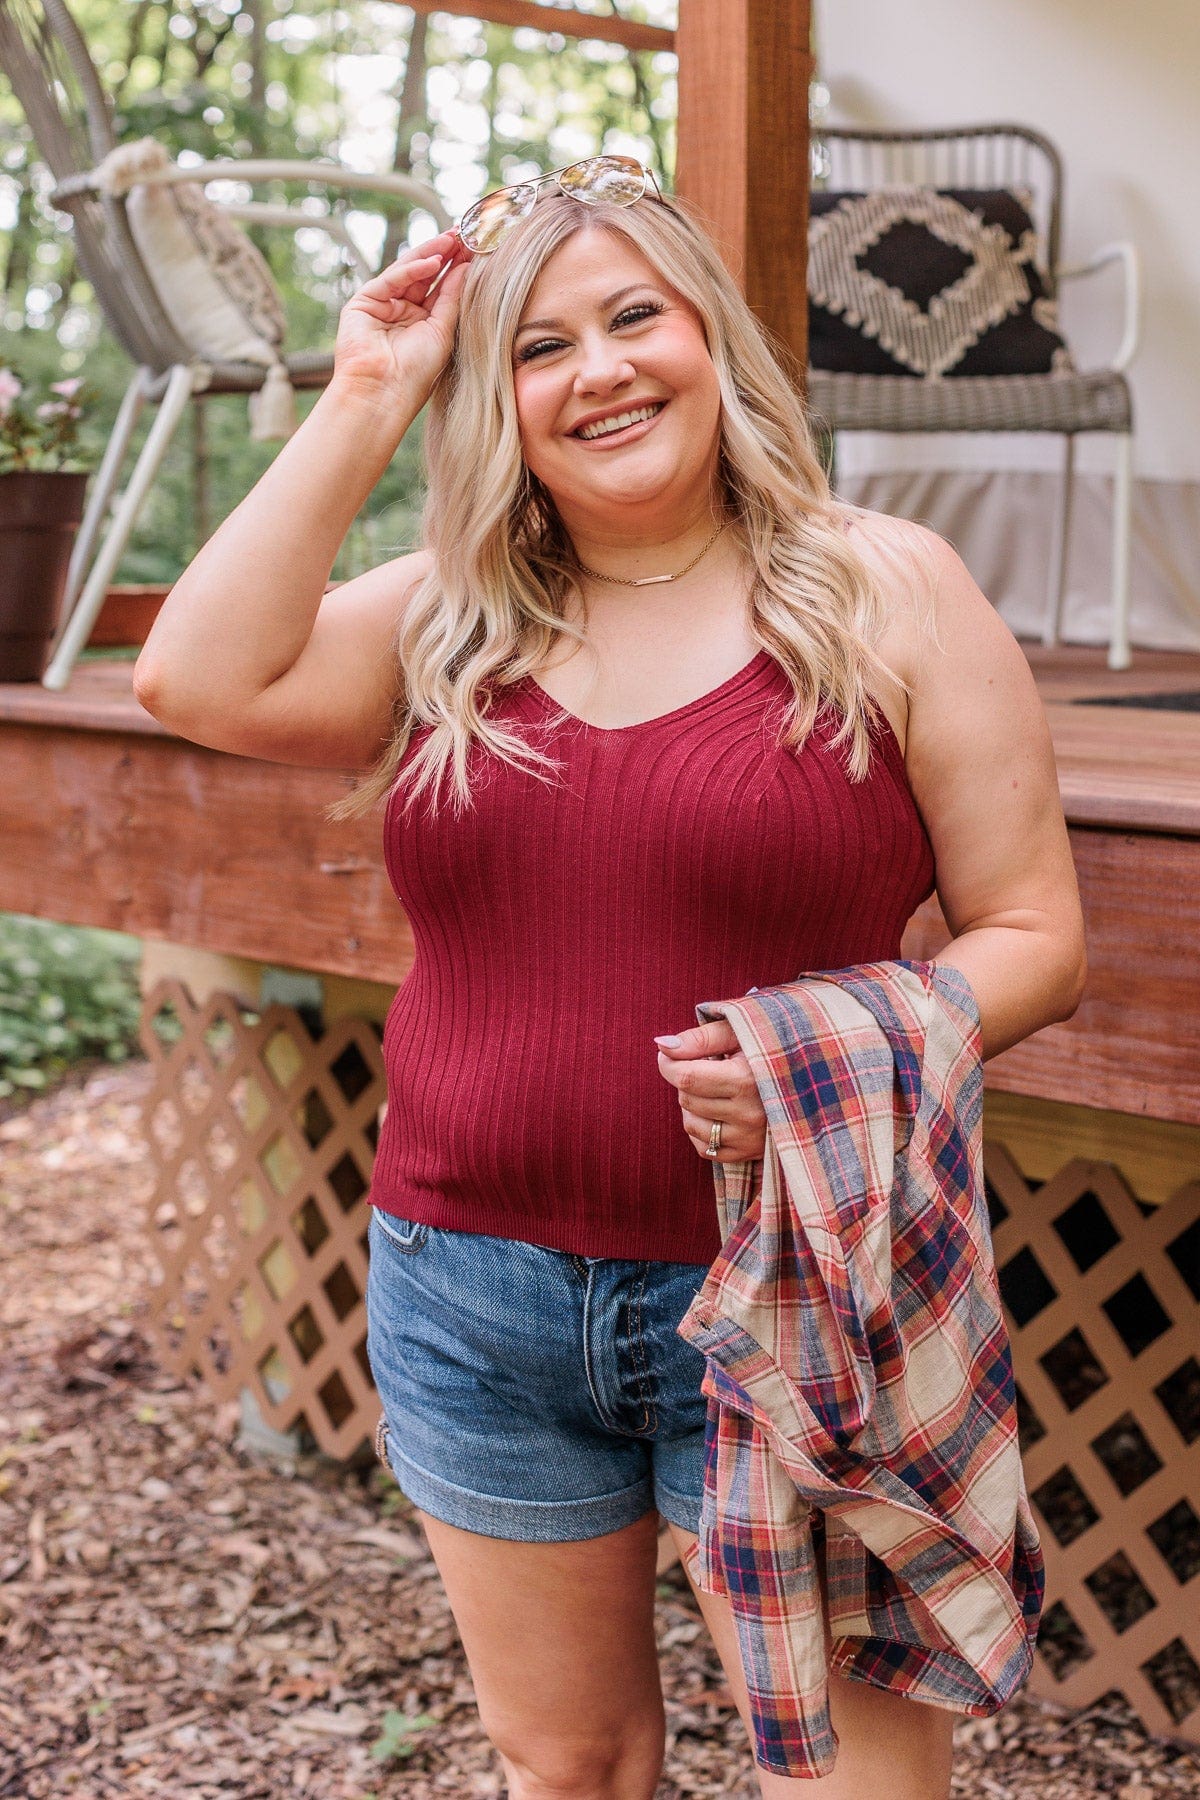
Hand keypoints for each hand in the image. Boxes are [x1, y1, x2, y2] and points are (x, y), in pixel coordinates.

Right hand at [332, 230, 472, 408]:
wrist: (384, 393)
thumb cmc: (416, 373)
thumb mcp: (442, 332)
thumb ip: (452, 299)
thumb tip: (466, 268)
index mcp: (423, 323)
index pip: (442, 288)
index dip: (457, 268)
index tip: (476, 248)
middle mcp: (403, 312)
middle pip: (426, 275)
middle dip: (445, 255)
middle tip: (465, 234)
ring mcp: (382, 305)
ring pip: (409, 271)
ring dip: (431, 254)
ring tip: (453, 239)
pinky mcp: (364, 302)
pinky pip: (391, 279)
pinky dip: (412, 268)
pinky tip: (433, 261)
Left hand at [654, 1020, 766, 1163]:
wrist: (810, 1079)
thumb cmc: (768, 1048)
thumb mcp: (739, 1033)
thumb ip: (700, 1038)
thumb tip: (662, 1045)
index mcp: (748, 1080)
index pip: (687, 1077)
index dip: (668, 1064)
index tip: (669, 1054)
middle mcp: (749, 1114)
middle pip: (687, 1098)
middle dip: (687, 1080)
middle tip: (707, 1068)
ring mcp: (749, 1139)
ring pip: (690, 1123)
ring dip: (692, 1104)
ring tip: (715, 1089)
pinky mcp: (747, 1154)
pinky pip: (703, 1147)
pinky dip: (701, 1129)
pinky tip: (717, 1111)